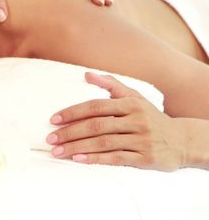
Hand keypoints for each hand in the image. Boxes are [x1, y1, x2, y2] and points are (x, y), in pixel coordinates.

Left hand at [46, 73, 183, 170]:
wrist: (182, 141)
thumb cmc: (151, 117)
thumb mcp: (135, 97)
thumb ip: (111, 85)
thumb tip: (86, 74)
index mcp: (130, 104)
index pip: (95, 106)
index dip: (73, 112)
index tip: (53, 120)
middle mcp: (136, 120)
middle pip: (96, 125)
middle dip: (70, 132)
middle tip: (50, 139)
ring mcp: (141, 140)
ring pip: (103, 143)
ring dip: (77, 147)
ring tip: (58, 152)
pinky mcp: (145, 158)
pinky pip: (116, 158)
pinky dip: (96, 159)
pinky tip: (78, 159)